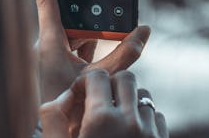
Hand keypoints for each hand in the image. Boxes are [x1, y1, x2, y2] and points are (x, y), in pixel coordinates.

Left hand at [36, 0, 150, 102]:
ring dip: (89, 13)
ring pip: (73, 24)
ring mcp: (57, 51)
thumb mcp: (102, 77)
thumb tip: (145, 30)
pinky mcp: (65, 60)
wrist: (61, 128)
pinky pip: (80, 39)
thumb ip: (125, 55)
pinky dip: (94, 33)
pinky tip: (112, 27)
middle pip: (61, 7)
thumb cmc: (73, 104)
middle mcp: (50, 43)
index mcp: (50, 42)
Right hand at [40, 69, 168, 137]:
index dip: (85, 83)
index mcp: (101, 119)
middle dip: (110, 85)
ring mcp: (150, 133)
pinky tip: (129, 134)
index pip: (97, 76)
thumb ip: (52, 118)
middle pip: (125, 78)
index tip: (80, 95)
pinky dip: (144, 118)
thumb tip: (65, 96)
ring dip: (128, 102)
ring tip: (114, 121)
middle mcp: (130, 122)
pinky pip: (156, 115)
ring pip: (143, 96)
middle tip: (98, 103)